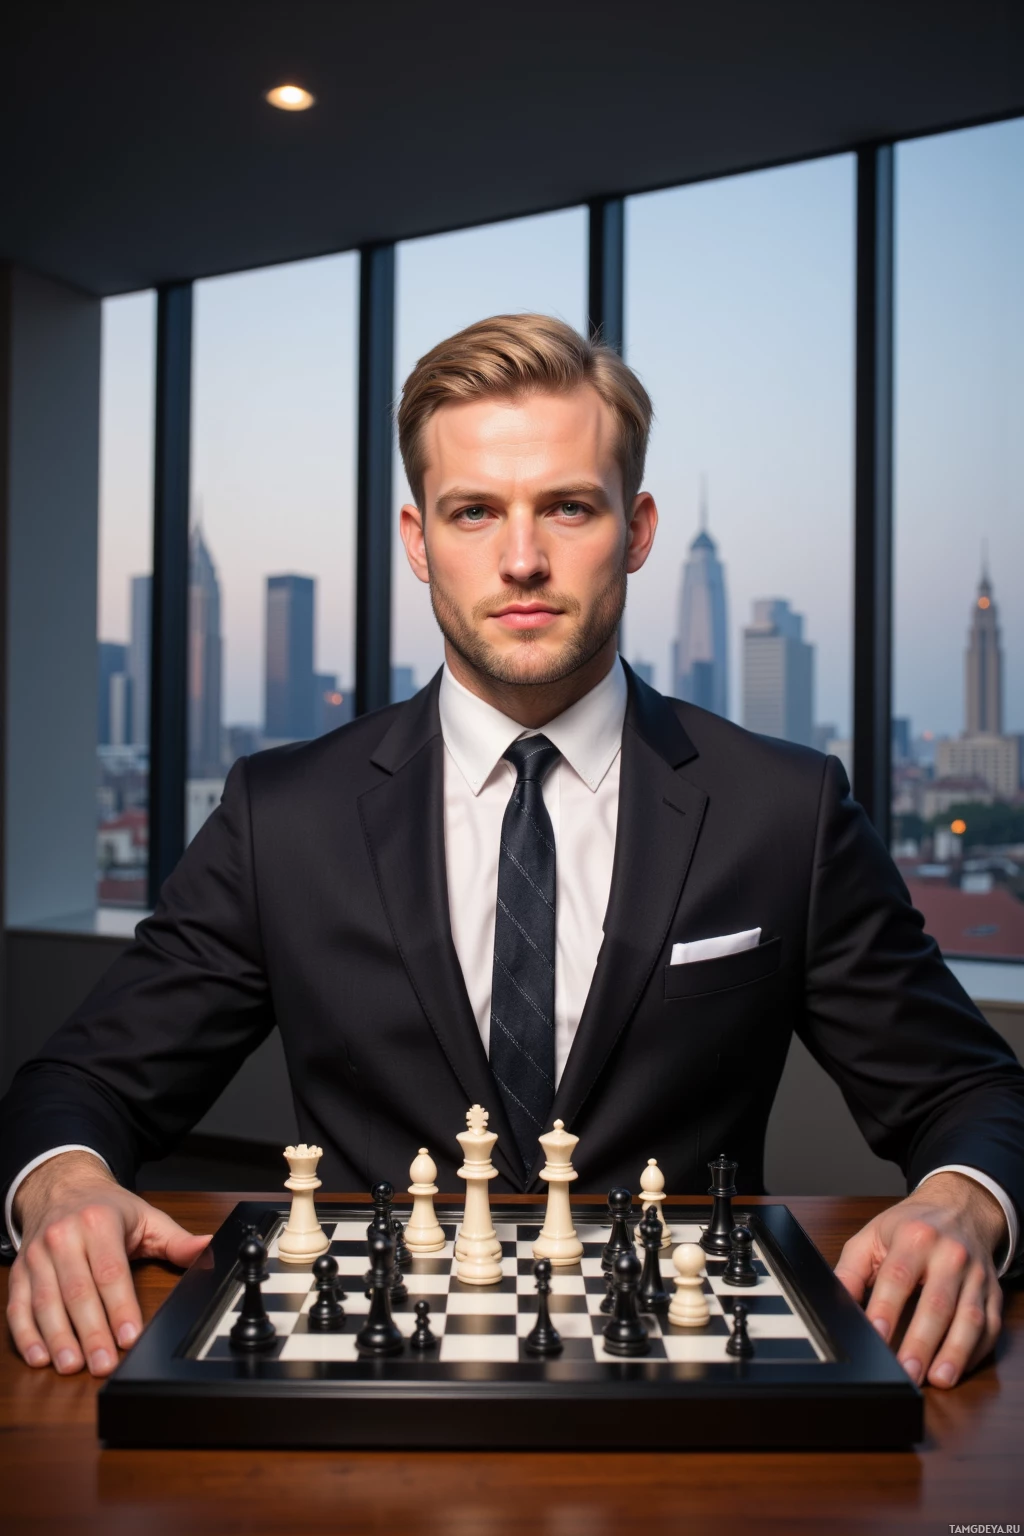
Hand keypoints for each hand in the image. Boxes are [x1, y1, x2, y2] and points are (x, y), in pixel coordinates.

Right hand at [7, 1150, 209, 1375]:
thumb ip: (177, 1240)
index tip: (129, 1335)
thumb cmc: (105, 1209)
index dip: (120, 1306)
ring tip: (72, 1366)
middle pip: (78, 1292)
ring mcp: (37, 1256)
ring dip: (58, 1339)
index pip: (110, 1270)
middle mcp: (63, 1237)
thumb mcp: (146, 1217)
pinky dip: (26, 1335)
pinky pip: (17, 1307)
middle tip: (104, 1363)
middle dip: (91, 1332)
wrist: (61, 1188)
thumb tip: (209, 1250)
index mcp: (99, 1222)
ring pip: (45, 1302)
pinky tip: (40, 1357)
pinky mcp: (19, 1271)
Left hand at [835, 1171, 1005, 1388]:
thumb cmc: (911, 1226)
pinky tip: (960, 1368)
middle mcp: (949, 1255)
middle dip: (921, 1342)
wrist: (959, 1207)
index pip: (899, 1277)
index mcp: (914, 1237)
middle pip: (937, 1304)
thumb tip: (834, 1302)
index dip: (886, 1309)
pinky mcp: (994, 1292)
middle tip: (906, 1372)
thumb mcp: (872, 1236)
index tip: (877, 1336)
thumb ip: (851, 1270)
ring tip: (938, 1379)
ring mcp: (976, 1275)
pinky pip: (990, 1326)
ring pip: (970, 1318)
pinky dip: (977, 1351)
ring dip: (955, 1352)